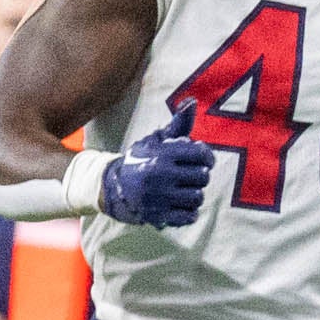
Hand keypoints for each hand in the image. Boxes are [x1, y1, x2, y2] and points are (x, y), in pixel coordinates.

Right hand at [97, 104, 213, 226]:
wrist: (112, 186)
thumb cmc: (141, 160)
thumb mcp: (156, 141)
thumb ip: (177, 125)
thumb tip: (191, 102)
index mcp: (162, 154)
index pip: (202, 155)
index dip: (207, 157)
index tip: (202, 159)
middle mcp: (160, 175)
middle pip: (203, 177)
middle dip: (199, 176)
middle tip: (188, 175)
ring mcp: (159, 197)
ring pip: (198, 197)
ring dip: (194, 194)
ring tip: (183, 189)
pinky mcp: (158, 216)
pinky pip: (190, 216)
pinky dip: (188, 212)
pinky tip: (178, 204)